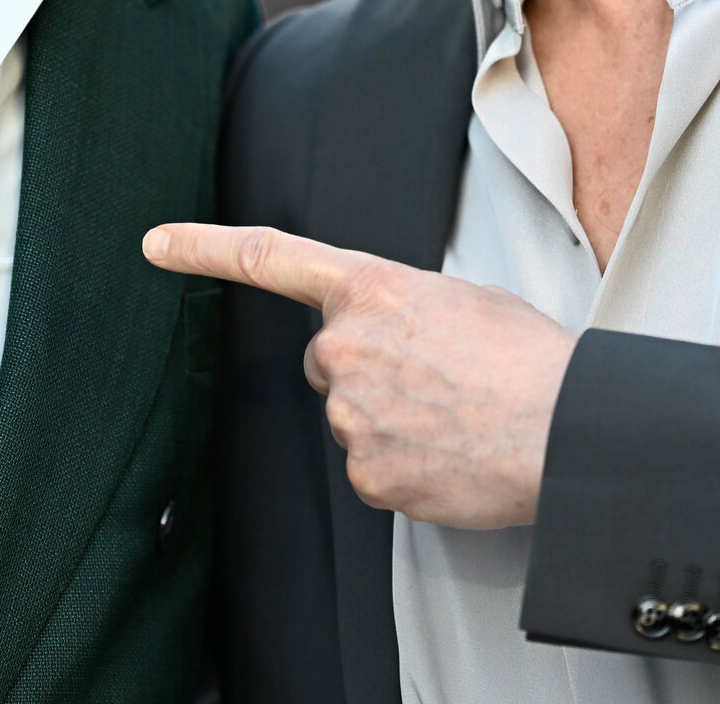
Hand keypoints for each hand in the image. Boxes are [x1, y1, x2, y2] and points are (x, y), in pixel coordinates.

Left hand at [143, 222, 576, 528]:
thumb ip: (405, 308)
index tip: (155, 243)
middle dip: (368, 368)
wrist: (563, 429)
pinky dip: (407, 466)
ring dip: (393, 418)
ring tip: (459, 415)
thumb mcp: (463, 299)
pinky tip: (452, 455)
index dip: (202, 248)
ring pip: (354, 416)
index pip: (268, 257)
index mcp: (369, 287)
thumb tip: (400, 337)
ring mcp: (351, 414)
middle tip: (436, 378)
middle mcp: (345, 347)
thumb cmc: (530, 358)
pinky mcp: (367, 475)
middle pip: (330, 359)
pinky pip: (374, 469)